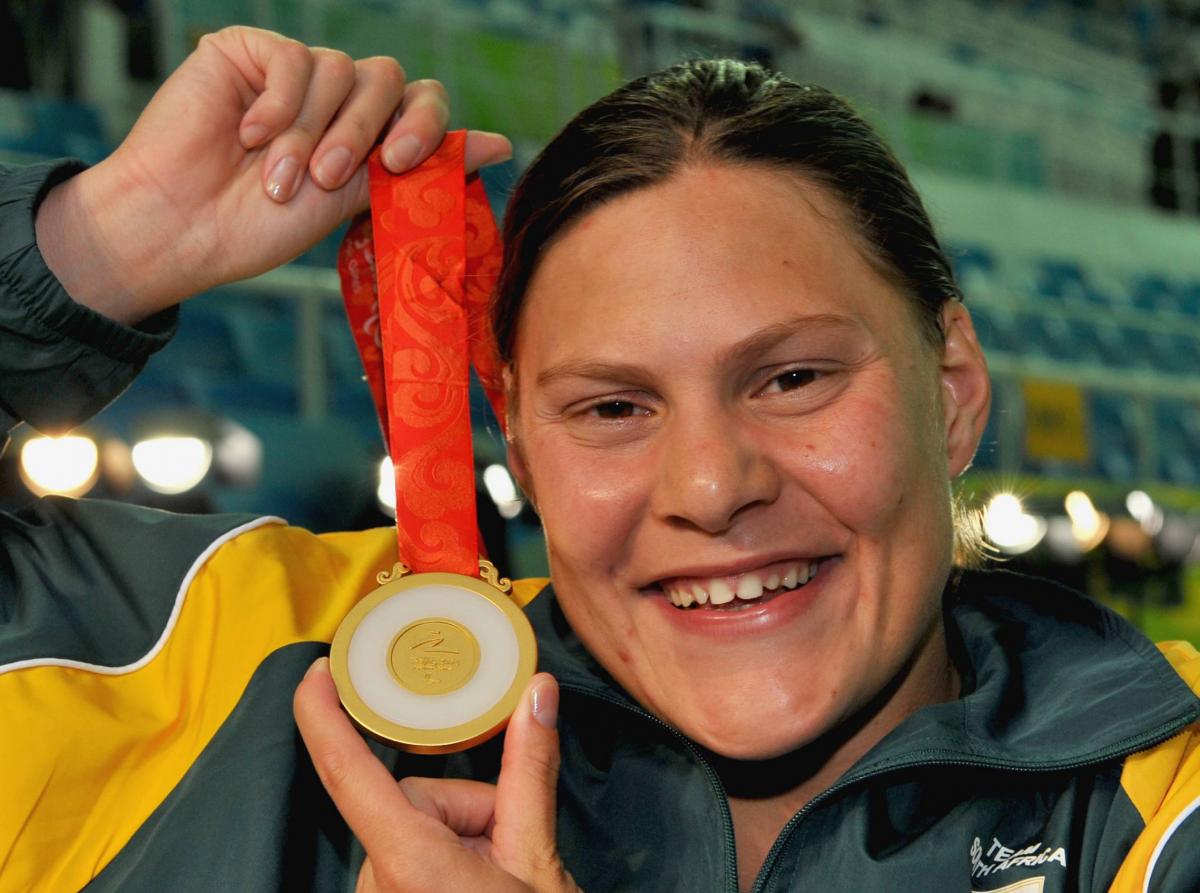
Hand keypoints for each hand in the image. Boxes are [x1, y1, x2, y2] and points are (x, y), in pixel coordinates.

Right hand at [36, 26, 510, 323]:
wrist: (183, 227)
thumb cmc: (259, 226)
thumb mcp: (353, 200)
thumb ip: (420, 168)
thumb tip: (501, 146)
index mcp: (368, 135)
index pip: (422, 104)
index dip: (424, 126)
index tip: (402, 163)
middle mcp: (336, 99)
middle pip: (389, 78)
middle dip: (363, 132)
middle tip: (329, 177)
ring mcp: (293, 72)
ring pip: (340, 69)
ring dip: (312, 130)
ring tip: (278, 175)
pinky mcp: (248, 51)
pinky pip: (292, 56)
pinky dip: (278, 103)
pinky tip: (248, 135)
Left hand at [294, 660, 581, 892]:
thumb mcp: (538, 857)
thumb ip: (530, 770)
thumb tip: (536, 692)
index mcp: (408, 858)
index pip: (348, 773)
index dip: (323, 715)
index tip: (317, 669)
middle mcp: (379, 878)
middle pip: (414, 797)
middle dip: (467, 806)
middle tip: (510, 847)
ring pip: (417, 825)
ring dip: (462, 833)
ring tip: (500, 874)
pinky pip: (412, 852)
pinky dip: (448, 854)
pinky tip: (481, 883)